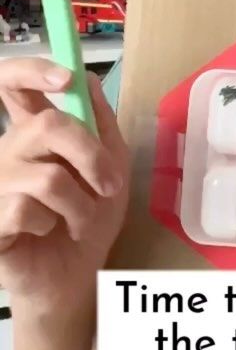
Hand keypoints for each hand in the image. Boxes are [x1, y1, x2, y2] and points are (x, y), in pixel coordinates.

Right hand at [0, 59, 128, 315]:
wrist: (76, 278)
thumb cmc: (89, 221)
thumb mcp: (110, 167)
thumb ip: (100, 124)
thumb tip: (89, 79)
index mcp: (32, 133)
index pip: (11, 83)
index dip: (32, 71)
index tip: (66, 79)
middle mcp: (8, 151)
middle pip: (45, 126)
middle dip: (90, 155)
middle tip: (109, 185)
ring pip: (46, 176)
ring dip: (80, 203)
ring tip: (81, 220)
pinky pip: (26, 209)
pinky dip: (55, 223)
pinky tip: (49, 233)